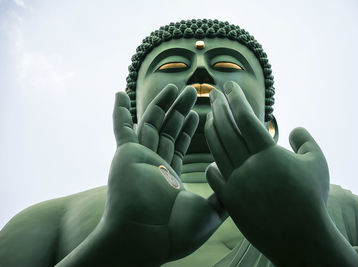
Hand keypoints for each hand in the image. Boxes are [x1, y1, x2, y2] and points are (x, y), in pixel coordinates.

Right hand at [101, 92, 223, 265]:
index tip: (199, 113)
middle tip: (193, 91)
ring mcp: (139, 158)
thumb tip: (236, 188)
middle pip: (168, 129)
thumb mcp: (209, 213)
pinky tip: (120, 93)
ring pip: (151, 122)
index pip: (179, 146)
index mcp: (170, 177)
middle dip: (181, 109)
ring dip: (162, 103)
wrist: (147, 239)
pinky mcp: (126, 153)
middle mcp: (154, 165)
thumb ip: (221, 197)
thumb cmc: (176, 232)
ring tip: (176, 86)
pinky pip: (121, 128)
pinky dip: (120, 111)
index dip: (189, 129)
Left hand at [205, 81, 332, 265]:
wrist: (300, 237)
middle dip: (218, 108)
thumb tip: (294, 128)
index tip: (229, 86)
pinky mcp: (230, 201)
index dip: (236, 99)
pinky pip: (214, 176)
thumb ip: (307, 141)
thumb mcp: (318, 163)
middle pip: (226, 129)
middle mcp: (248, 166)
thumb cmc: (313, 198)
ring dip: (212, 130)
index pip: (246, 118)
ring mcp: (236, 184)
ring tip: (211, 117)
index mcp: (268, 153)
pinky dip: (213, 163)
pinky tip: (214, 156)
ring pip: (217, 150)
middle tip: (213, 94)